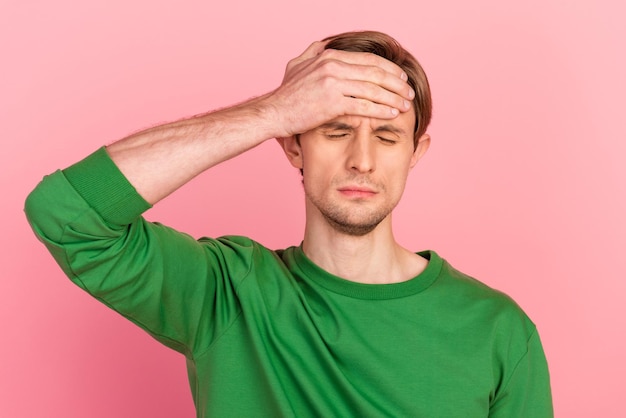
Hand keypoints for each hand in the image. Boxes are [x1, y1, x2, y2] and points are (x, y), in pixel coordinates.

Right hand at [266, 40, 414, 137]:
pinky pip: (364, 106)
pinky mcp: (332, 103)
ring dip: (393, 97)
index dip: (389, 69)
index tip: (401, 78)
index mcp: (329, 57)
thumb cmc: (285, 95)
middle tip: (409, 92)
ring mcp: (333, 84)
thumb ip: (311, 53)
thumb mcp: (296, 65)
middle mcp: (332, 66)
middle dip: (396, 83)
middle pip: (375, 72)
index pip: (368, 60)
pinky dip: (381, 110)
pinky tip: (392, 114)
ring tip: (405, 105)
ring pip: (373, 89)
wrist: (273, 113)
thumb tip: (322, 44)